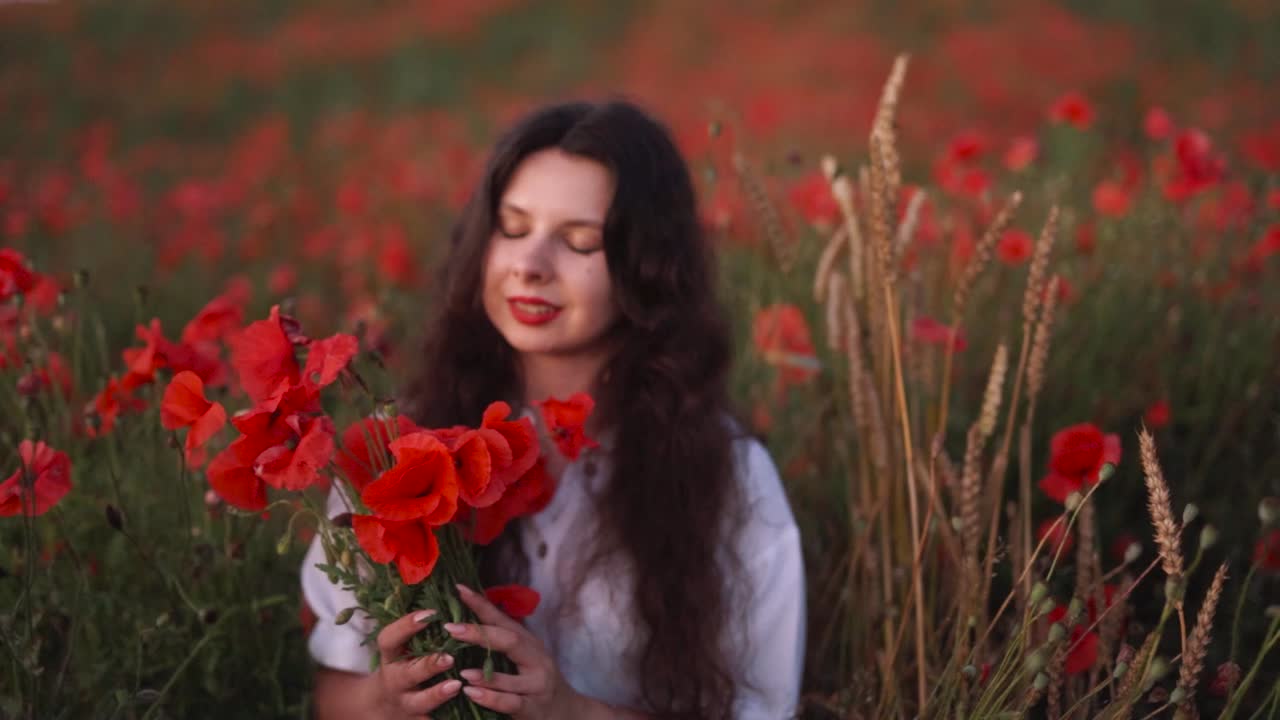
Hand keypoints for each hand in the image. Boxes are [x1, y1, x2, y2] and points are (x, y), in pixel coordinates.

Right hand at [374, 609, 462, 717]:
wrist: (382, 707)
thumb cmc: (404, 664)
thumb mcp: (403, 647)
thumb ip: (419, 627)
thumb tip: (453, 590)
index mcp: (391, 656)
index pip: (389, 639)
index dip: (406, 626)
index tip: (430, 614)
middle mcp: (395, 680)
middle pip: (406, 674)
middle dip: (427, 665)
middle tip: (449, 656)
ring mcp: (406, 703)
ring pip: (419, 702)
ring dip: (437, 694)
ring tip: (457, 685)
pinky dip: (445, 719)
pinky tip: (465, 713)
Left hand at [447, 583, 584, 718]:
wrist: (566, 712)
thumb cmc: (535, 682)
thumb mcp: (524, 658)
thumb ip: (501, 642)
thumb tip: (467, 619)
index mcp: (529, 643)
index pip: (503, 619)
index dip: (481, 605)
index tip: (459, 590)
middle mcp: (536, 659)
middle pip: (510, 640)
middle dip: (479, 633)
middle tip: (451, 628)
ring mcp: (537, 684)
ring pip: (511, 677)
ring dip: (485, 675)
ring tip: (462, 671)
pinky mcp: (534, 708)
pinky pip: (511, 702)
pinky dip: (491, 698)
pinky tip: (471, 693)